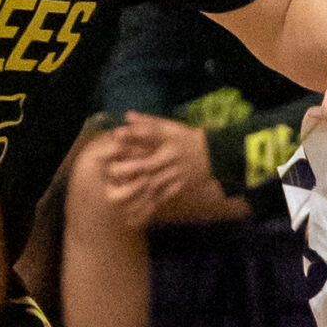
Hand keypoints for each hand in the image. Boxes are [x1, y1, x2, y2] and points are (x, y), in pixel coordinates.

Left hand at [96, 115, 215, 221]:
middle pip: (148, 163)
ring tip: (118, 193)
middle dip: (130, 168)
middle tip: (112, 171)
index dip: (133, 133)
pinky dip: (148, 203)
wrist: (214, 156)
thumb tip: (127, 116)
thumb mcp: (171, 128)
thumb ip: (149, 122)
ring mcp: (177, 172)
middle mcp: (173, 156)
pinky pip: (162, 196)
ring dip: (136, 189)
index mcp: (170, 138)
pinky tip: (134, 210)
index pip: (151, 133)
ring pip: (153, 183)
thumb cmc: (186, 139)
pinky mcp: (180, 185)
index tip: (116, 134)